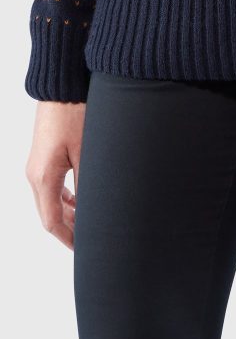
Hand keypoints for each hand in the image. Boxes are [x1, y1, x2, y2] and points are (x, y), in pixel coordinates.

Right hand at [25, 100, 85, 250]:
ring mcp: (38, 166)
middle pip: (50, 214)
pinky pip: (53, 187)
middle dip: (71, 230)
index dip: (69, 239)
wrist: (62, 88)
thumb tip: (97, 213)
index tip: (85, 250)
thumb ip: (89, 186)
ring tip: (92, 224)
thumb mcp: (87, 155)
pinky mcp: (45, 158)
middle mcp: (35, 175)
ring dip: (70, 215)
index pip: (52, 222)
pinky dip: (67, 200)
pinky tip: (83, 202)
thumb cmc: (75, 116)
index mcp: (43, 178)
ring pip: (51, 202)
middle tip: (94, 240)